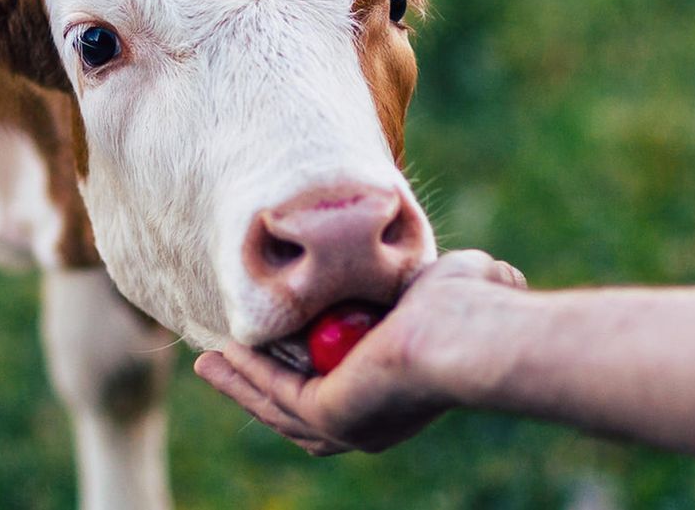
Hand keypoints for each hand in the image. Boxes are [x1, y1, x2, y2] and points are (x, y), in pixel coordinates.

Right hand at [194, 250, 526, 455]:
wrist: (467, 332)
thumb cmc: (470, 307)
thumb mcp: (449, 283)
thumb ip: (448, 279)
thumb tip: (489, 270)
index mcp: (397, 395)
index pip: (337, 393)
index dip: (300, 375)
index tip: (274, 343)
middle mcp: (372, 420)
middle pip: (294, 410)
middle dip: (253, 388)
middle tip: (219, 362)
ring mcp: (350, 424)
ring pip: (276, 407)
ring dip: (240, 384)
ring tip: (206, 363)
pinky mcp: (331, 415)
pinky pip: (276, 394)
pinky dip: (248, 375)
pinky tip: (225, 353)